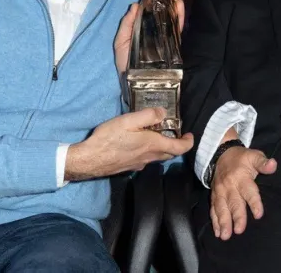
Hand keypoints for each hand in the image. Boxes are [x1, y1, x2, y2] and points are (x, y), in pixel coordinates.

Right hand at [66, 107, 193, 180]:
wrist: (90, 160)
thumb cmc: (108, 138)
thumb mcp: (128, 120)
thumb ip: (148, 116)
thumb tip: (163, 113)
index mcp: (152, 145)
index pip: (179, 148)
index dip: (188, 142)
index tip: (190, 135)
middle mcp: (149, 157)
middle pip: (170, 153)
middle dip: (176, 144)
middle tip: (175, 133)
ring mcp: (139, 164)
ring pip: (158, 157)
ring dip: (163, 147)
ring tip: (158, 135)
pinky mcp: (130, 167)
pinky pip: (146, 160)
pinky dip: (149, 151)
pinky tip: (139, 144)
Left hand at [114, 0, 183, 74]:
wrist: (138, 85)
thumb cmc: (126, 65)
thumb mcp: (121, 42)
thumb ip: (127, 24)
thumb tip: (135, 5)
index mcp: (142, 25)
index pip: (148, 5)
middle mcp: (155, 27)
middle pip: (163, 6)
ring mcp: (166, 35)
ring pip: (173, 13)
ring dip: (175, 0)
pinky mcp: (175, 44)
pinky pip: (179, 27)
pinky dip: (181, 15)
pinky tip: (180, 4)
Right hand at [211, 146, 276, 239]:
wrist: (220, 154)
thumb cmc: (242, 158)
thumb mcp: (254, 155)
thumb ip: (263, 162)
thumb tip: (273, 164)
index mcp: (241, 177)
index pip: (249, 191)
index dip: (254, 202)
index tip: (258, 214)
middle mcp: (229, 186)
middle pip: (234, 203)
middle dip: (237, 217)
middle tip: (239, 230)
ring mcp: (220, 192)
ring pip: (221, 208)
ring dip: (223, 222)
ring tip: (226, 235)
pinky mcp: (214, 196)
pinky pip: (213, 209)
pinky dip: (215, 221)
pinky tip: (218, 232)